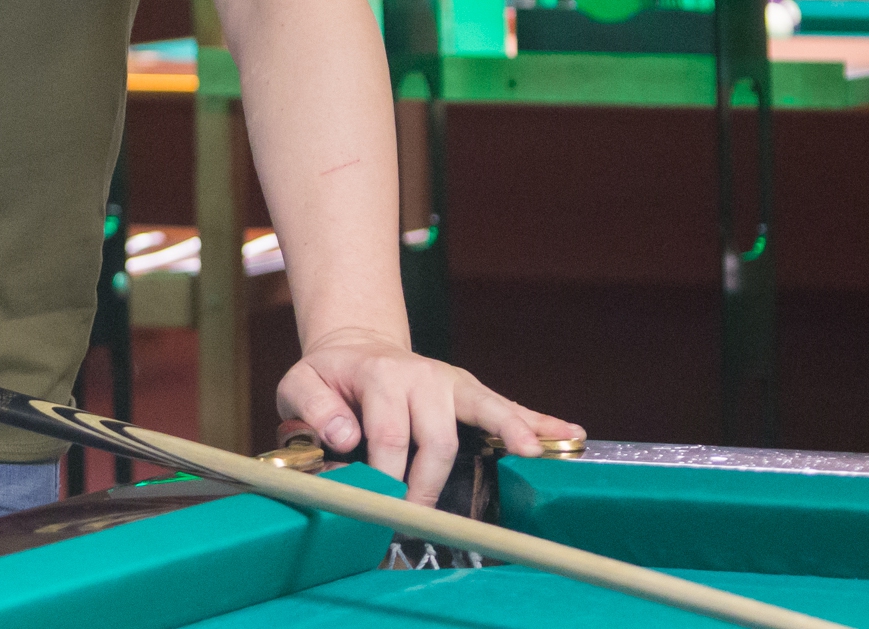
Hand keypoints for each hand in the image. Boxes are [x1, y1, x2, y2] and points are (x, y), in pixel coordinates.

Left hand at [275, 328, 582, 505]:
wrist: (356, 349)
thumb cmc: (328, 378)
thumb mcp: (300, 384)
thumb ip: (312, 408)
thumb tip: (346, 435)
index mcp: (380, 374)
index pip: (388, 434)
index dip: (385, 476)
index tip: (381, 509)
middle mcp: (423, 376)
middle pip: (436, 437)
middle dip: (429, 484)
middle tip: (417, 519)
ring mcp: (453, 383)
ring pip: (485, 413)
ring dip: (509, 435)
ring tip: (529, 457)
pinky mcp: (472, 392)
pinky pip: (509, 406)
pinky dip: (539, 421)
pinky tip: (569, 433)